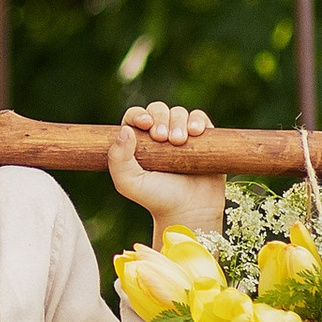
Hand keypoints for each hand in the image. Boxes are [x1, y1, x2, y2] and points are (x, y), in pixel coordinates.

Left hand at [108, 99, 224, 236]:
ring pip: (179, 112)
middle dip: (161, 119)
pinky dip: (197, 121)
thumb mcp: (128, 183)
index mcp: (138, 142)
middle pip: (158, 110)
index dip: (139, 115)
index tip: (146, 125)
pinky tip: (195, 132)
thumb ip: (118, 159)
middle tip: (164, 138)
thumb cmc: (156, 199)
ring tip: (179, 141)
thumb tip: (125, 130)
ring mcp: (182, 135)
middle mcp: (160, 135)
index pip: (135, 116)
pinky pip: (200, 118)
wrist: (189, 212)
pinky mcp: (203, 139)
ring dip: (179, 121)